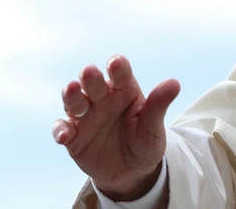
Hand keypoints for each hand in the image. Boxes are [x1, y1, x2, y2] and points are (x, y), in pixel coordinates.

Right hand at [52, 55, 180, 199]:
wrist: (132, 173)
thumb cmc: (145, 142)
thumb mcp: (154, 127)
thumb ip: (159, 105)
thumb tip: (174, 83)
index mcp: (124, 90)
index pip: (120, 74)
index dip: (117, 67)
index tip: (116, 63)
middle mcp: (102, 99)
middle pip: (93, 83)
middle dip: (90, 77)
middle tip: (89, 72)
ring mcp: (86, 116)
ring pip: (74, 101)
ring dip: (71, 95)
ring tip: (72, 89)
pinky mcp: (73, 136)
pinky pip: (63, 129)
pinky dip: (61, 130)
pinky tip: (64, 135)